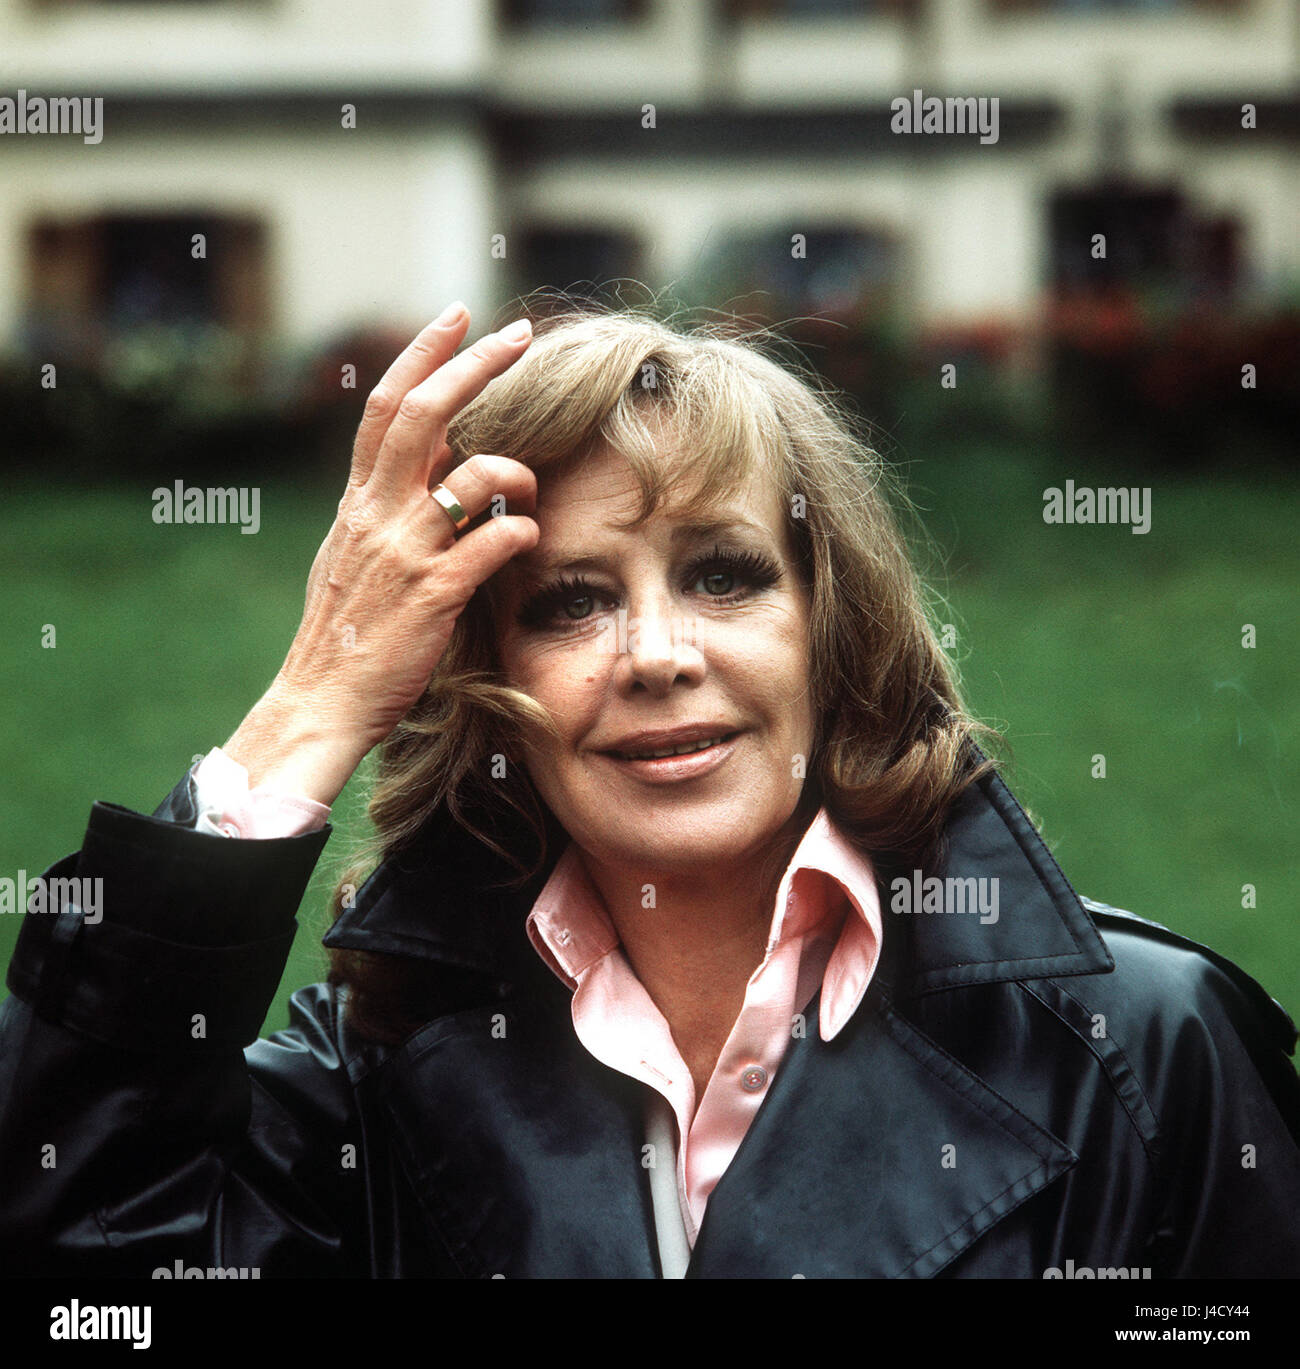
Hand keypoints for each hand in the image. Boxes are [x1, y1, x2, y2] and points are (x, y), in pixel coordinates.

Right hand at [224, 304, 538, 804]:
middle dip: (475, 365)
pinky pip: (490, 545)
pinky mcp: (431, 596)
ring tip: (528, 485)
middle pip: (424, 414)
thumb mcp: (356, 556)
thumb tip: (439, 463)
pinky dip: (519, 531)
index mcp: (359, 502)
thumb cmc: (347, 635)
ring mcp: (403, 553)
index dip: (424, 354)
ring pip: (470, 476)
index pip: (386, 406)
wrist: (320, 702)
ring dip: (512, 470)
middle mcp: (377, 515)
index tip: (460, 314)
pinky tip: (529, 538)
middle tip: (517, 333)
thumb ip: (391, 508)